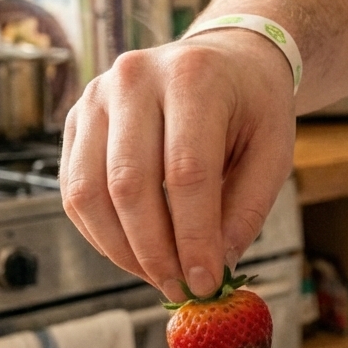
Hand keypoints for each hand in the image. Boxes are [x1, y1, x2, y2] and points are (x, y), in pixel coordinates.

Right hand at [60, 29, 295, 300]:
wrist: (225, 59)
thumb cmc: (252, 106)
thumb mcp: (273, 150)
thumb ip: (247, 209)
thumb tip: (211, 269)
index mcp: (193, 76)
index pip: (186, 171)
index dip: (193, 236)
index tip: (205, 281)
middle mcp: (135, 78)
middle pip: (130, 184)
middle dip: (154, 251)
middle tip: (180, 288)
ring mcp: (97, 97)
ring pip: (89, 192)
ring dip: (121, 250)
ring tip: (158, 276)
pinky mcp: (76, 120)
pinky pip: (74, 191)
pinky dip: (100, 234)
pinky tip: (133, 253)